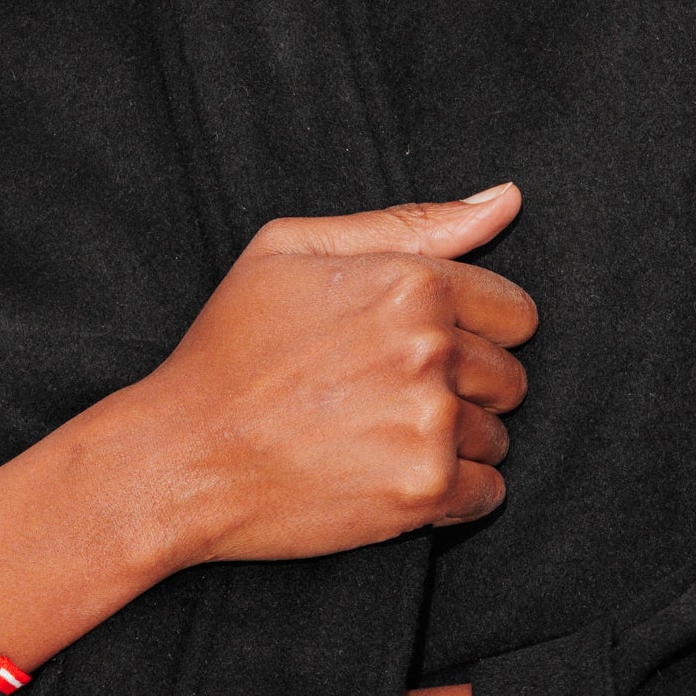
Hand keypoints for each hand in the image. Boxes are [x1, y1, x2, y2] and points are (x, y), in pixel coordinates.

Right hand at [0, 185, 534, 671]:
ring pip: (497, 436)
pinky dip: (450, 496)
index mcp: (411, 281)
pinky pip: (485, 494)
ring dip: (453, 444)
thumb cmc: (229, 348)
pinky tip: (388, 478)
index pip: (515, 312)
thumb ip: (409, 222)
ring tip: (376, 439)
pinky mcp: (422, 488)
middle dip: (464, 389)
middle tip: (385, 399)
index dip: (471, 333)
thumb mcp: (293, 249)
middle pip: (510, 377)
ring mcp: (430, 421)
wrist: (181, 457)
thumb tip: (507, 200)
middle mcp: (430, 348)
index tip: (417, 353)